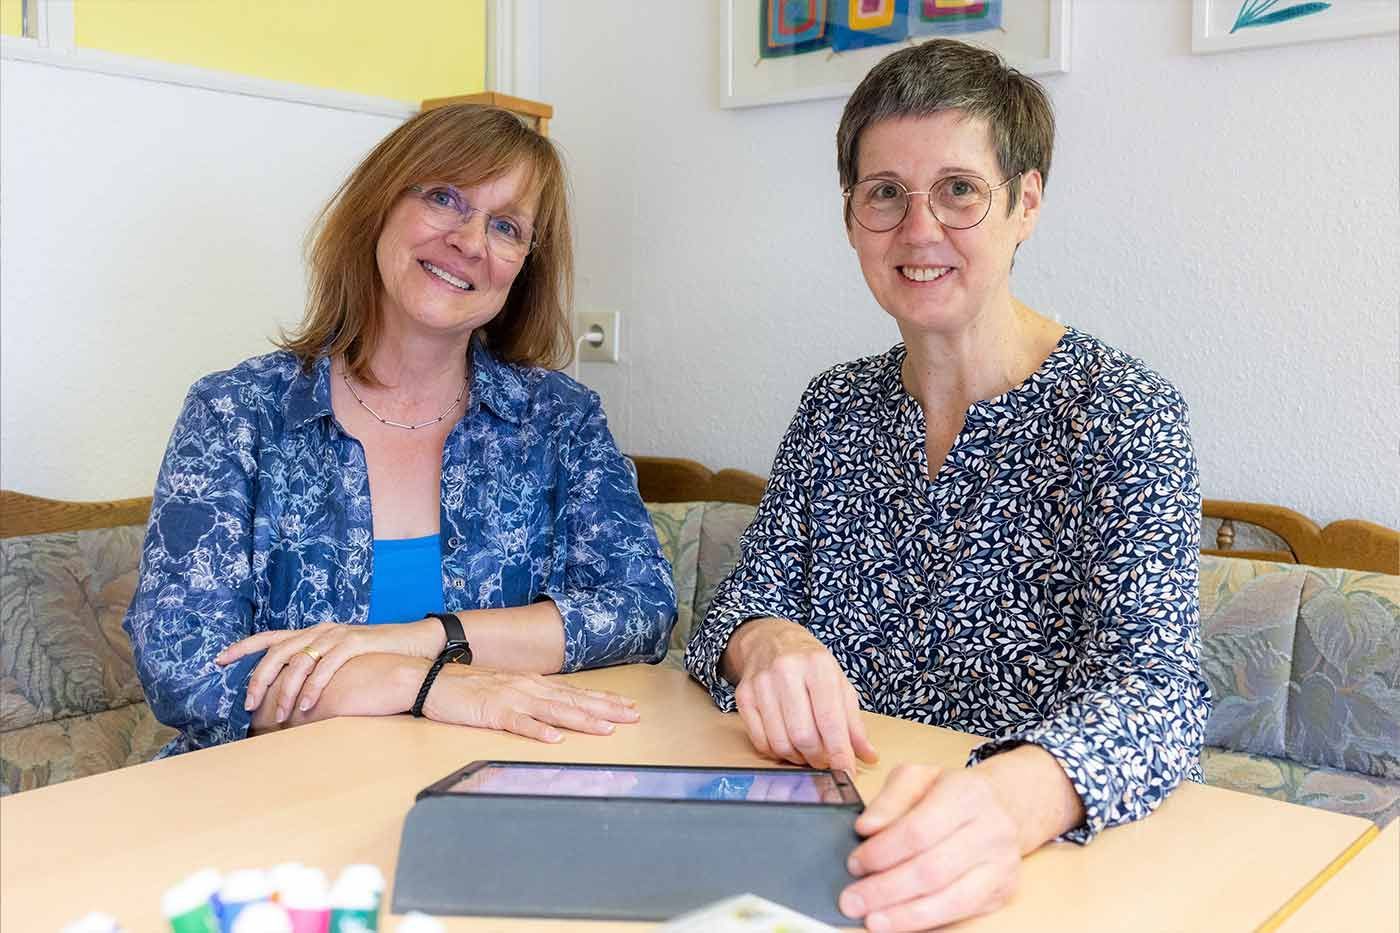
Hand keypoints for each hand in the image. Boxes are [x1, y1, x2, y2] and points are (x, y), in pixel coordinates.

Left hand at [218, 619, 443, 721]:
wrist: (413, 644)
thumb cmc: (375, 658)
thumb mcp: (340, 660)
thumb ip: (316, 668)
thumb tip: (290, 695)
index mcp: (313, 632)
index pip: (270, 636)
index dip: (244, 647)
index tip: (220, 660)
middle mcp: (320, 630)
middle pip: (278, 650)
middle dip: (259, 678)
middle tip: (249, 704)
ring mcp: (337, 634)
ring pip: (299, 661)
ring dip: (286, 691)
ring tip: (279, 716)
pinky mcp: (355, 642)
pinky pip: (326, 666)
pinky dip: (314, 688)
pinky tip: (307, 707)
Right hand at [423, 667, 640, 742]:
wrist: (430, 679)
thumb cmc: (467, 688)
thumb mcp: (506, 689)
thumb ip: (531, 698)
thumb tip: (555, 709)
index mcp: (533, 684)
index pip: (576, 692)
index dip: (604, 700)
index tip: (628, 706)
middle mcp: (528, 687)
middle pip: (574, 700)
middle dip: (606, 708)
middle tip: (633, 716)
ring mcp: (511, 698)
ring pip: (554, 710)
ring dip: (582, 719)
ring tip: (606, 728)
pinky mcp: (492, 711)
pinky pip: (519, 723)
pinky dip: (538, 730)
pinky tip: (555, 738)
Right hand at [723, 617, 877, 773]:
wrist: (772, 640)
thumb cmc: (811, 664)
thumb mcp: (839, 684)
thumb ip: (853, 722)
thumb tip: (868, 756)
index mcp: (818, 666)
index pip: (830, 720)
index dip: (840, 752)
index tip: (847, 772)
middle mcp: (787, 671)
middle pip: (803, 735)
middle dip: (818, 758)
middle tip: (826, 761)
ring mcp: (761, 683)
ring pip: (780, 741)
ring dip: (797, 757)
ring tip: (807, 752)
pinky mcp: (744, 696)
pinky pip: (760, 740)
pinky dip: (777, 752)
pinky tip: (787, 744)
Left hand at [839, 764, 1020, 930]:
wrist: (1004, 804)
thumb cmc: (952, 792)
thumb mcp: (918, 778)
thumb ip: (890, 799)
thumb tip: (866, 827)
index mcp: (966, 794)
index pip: (918, 831)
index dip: (882, 852)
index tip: (854, 864)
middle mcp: (991, 829)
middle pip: (932, 870)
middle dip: (885, 890)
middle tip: (852, 901)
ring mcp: (1001, 864)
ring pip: (949, 898)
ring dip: (904, 915)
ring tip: (871, 920)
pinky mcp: (1002, 891)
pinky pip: (962, 913)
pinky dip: (926, 922)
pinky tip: (899, 922)